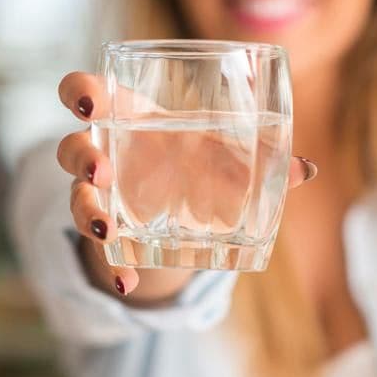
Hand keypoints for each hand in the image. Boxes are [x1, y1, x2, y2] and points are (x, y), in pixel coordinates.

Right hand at [56, 71, 317, 300]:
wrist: (183, 208)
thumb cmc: (198, 160)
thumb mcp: (225, 157)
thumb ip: (260, 160)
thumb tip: (307, 169)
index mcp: (127, 116)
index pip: (84, 93)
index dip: (79, 94)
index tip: (90, 106)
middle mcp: (104, 152)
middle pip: (70, 146)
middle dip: (81, 157)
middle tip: (103, 171)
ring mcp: (100, 195)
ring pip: (76, 197)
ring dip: (87, 212)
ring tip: (108, 229)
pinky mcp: (107, 233)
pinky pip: (99, 251)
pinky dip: (111, 268)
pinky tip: (127, 283)